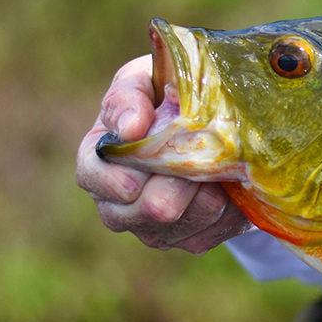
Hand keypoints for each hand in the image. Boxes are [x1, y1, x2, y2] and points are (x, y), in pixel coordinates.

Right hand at [74, 55, 251, 252]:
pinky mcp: (191, 241)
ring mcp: (154, 230)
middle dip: (180, 178)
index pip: (94, 179)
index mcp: (96, 164)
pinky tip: (227, 182)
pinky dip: (227, 204)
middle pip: (148, 209)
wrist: (211, 120)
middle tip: (201, 150)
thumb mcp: (144, 80)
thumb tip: (130, 127)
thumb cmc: (164, 95)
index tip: (141, 168)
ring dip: (208, 187)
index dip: (117, 177)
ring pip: (187, 219)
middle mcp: (118, 206)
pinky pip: (214, 228)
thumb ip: (128, 96)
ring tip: (216, 161)